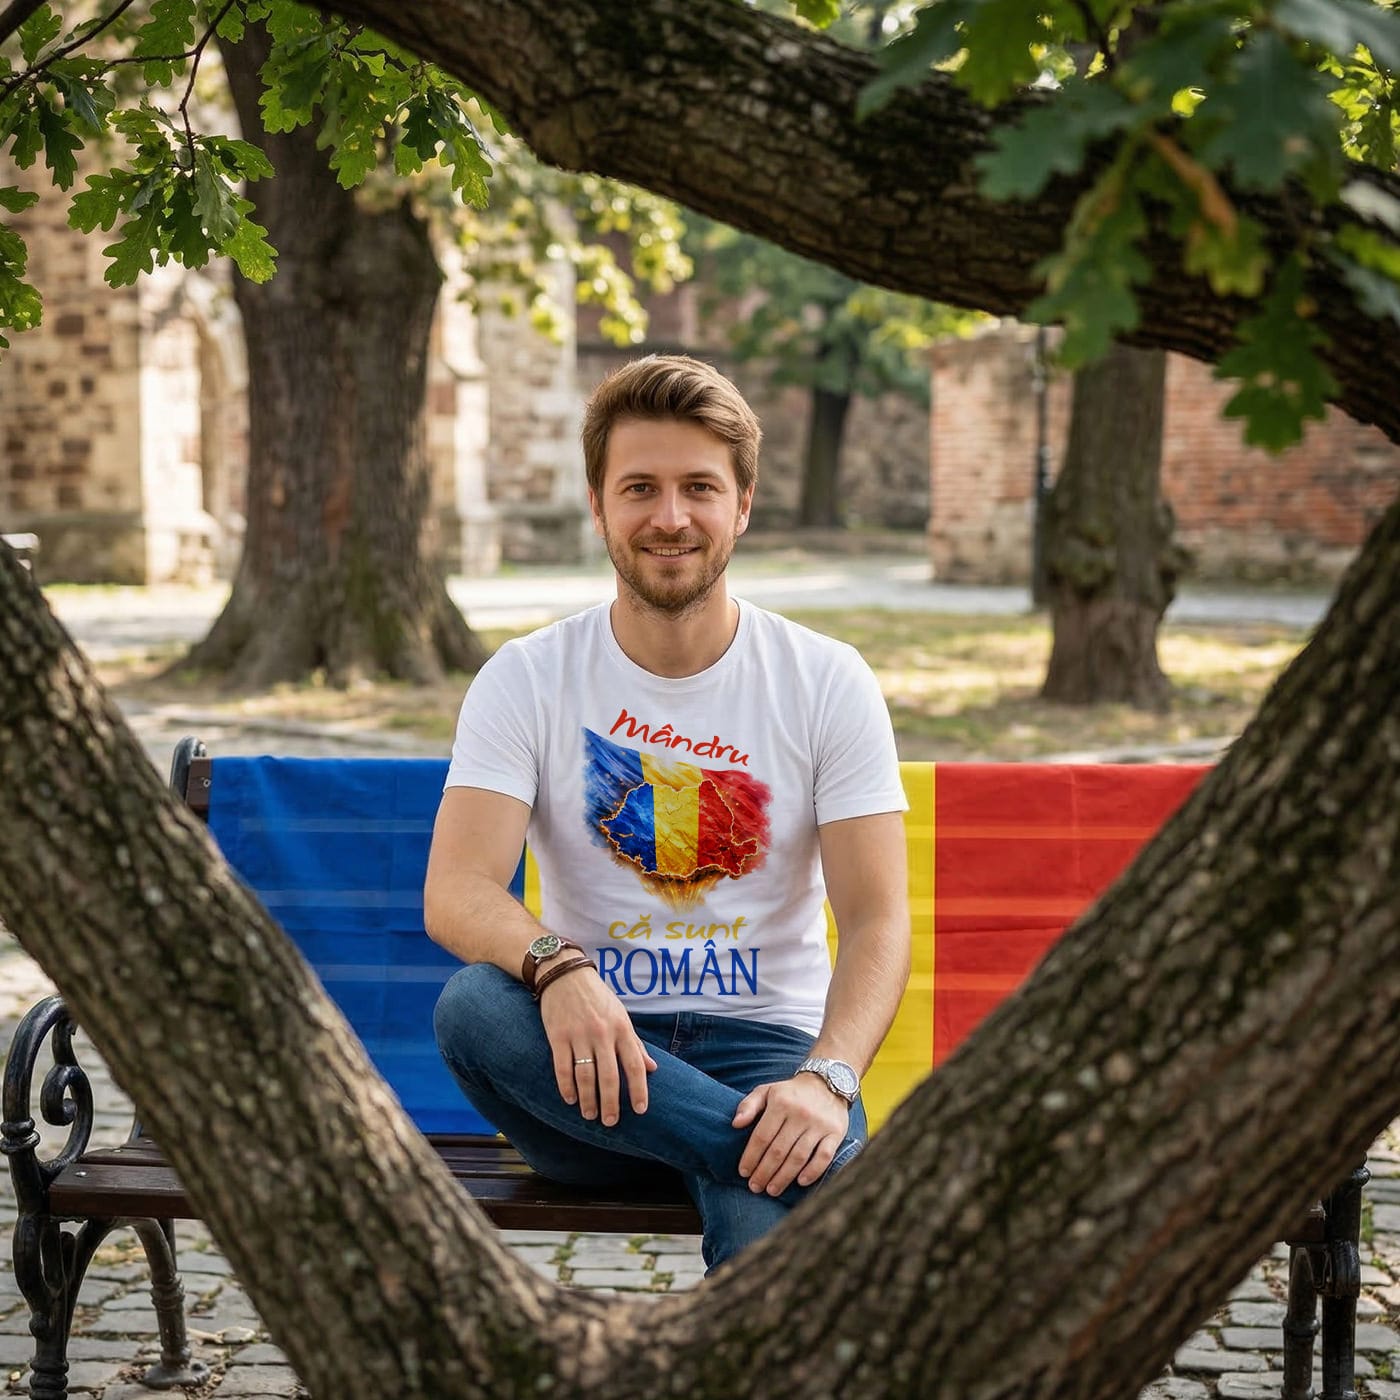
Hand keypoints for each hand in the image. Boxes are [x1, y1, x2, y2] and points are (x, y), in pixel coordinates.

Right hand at [537, 964, 656, 1126]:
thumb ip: (635, 1043)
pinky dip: (566, 1087)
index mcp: (621, 1028)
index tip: (641, 1110)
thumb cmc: (597, 997)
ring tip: (590, 1115)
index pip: (635, 1065)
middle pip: (610, 1076)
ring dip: (588, 1100)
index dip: (639, 1090)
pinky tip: (570, 1099)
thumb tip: (652, 1068)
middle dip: (611, 1103)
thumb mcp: (621, 1015)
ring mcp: (579, 1035)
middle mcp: (602, 1033)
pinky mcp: (558, 1035)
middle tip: (610, 1122)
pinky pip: (562, 1067)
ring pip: (585, 1076)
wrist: (566, 974)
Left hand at [732, 1073, 849, 1196]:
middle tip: (755, 1187)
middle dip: (764, 1172)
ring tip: (772, 1190)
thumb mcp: (767, 1091)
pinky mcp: (835, 1133)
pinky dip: (812, 1171)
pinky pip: (824, 1156)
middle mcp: (801, 1114)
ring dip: (783, 1177)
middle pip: (779, 1150)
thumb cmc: (791, 1093)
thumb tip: (735, 1124)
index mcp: (781, 1103)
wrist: (828, 1083)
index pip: (762, 1136)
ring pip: (798, 1157)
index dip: (751, 1157)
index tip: (743, 1172)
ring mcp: (819, 1125)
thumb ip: (748, 1105)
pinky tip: (800, 1182)